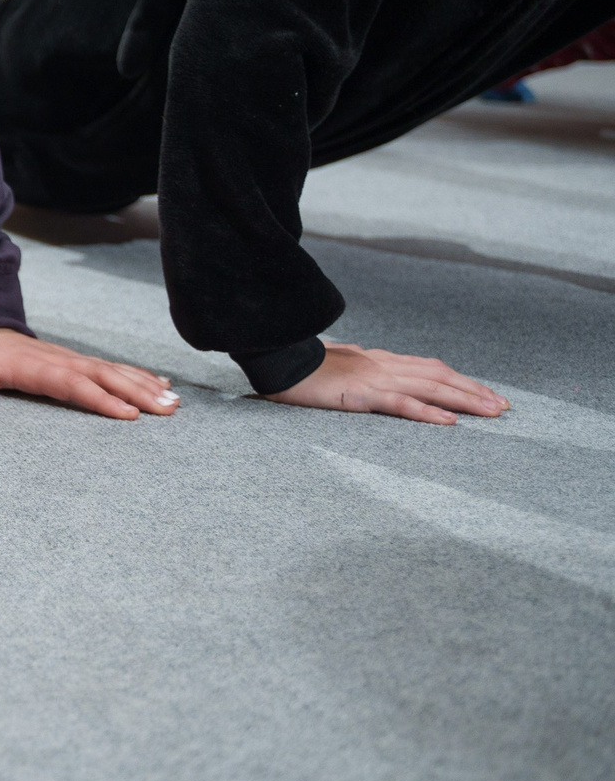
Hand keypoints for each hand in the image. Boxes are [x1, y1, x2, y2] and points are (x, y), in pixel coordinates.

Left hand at [0, 327, 178, 419]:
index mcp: (30, 365)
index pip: (70, 382)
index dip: (99, 398)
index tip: (129, 414)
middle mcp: (56, 358)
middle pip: (101, 375)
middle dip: (136, 392)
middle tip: (168, 409)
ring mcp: (67, 357)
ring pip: (111, 370)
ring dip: (143, 384)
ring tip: (174, 401)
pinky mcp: (72, 360)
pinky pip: (108, 367)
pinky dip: (135, 374)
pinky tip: (159, 384)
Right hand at [262, 341, 507, 423]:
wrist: (276, 357)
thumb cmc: (300, 363)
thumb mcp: (336, 362)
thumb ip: (356, 364)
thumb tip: (363, 359)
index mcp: (377, 359)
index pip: (430, 367)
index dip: (460, 379)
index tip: (485, 393)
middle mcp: (383, 364)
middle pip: (439, 376)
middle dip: (475, 391)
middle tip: (504, 406)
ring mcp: (374, 378)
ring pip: (430, 387)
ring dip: (465, 400)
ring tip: (492, 412)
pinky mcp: (361, 394)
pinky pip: (401, 404)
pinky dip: (428, 413)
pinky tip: (449, 422)